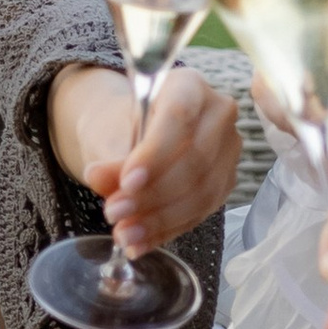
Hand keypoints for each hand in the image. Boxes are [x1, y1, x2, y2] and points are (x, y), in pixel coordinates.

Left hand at [53, 62, 240, 257]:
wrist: (132, 136)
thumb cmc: (122, 127)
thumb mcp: (109, 136)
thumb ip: (109, 159)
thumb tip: (100, 180)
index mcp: (190, 86)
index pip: (179, 118)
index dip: (155, 154)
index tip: (127, 183)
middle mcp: (218, 114)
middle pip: (195, 160)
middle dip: (153, 195)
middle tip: (115, 212)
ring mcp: (228, 150)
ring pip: (202, 192)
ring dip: (159, 220)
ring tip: (124, 235)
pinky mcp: (225, 183)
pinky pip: (200, 212)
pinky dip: (167, 231)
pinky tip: (140, 243)